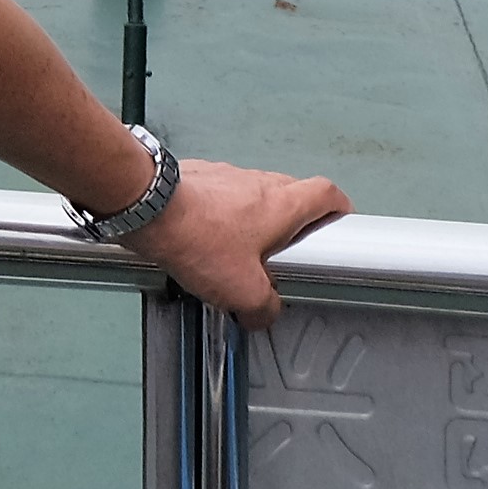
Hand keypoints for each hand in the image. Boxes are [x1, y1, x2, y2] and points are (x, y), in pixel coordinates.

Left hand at [131, 156, 349, 321]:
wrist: (148, 207)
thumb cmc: (202, 242)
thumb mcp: (243, 291)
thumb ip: (264, 307)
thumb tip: (265, 314)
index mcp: (282, 204)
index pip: (326, 193)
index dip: (338, 208)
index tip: (339, 224)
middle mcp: (258, 182)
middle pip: (291, 192)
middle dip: (294, 220)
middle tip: (286, 251)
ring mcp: (226, 174)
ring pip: (253, 193)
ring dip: (254, 218)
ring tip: (240, 251)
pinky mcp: (197, 176)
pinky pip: (219, 194)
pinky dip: (221, 213)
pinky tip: (205, 239)